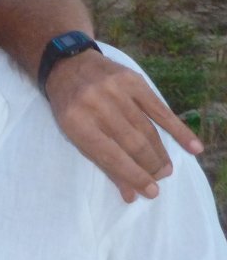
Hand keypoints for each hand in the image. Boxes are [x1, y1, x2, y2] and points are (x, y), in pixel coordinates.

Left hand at [45, 50, 203, 201]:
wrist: (68, 64)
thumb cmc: (70, 105)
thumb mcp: (74, 133)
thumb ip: (102, 162)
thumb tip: (131, 195)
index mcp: (76, 122)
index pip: (111, 156)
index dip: (134, 176)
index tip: (151, 191)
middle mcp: (96, 105)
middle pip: (133, 143)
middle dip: (150, 165)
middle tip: (160, 177)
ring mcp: (116, 91)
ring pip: (147, 129)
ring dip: (160, 152)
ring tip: (166, 168)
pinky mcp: (132, 80)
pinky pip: (160, 109)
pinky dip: (178, 129)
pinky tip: (192, 146)